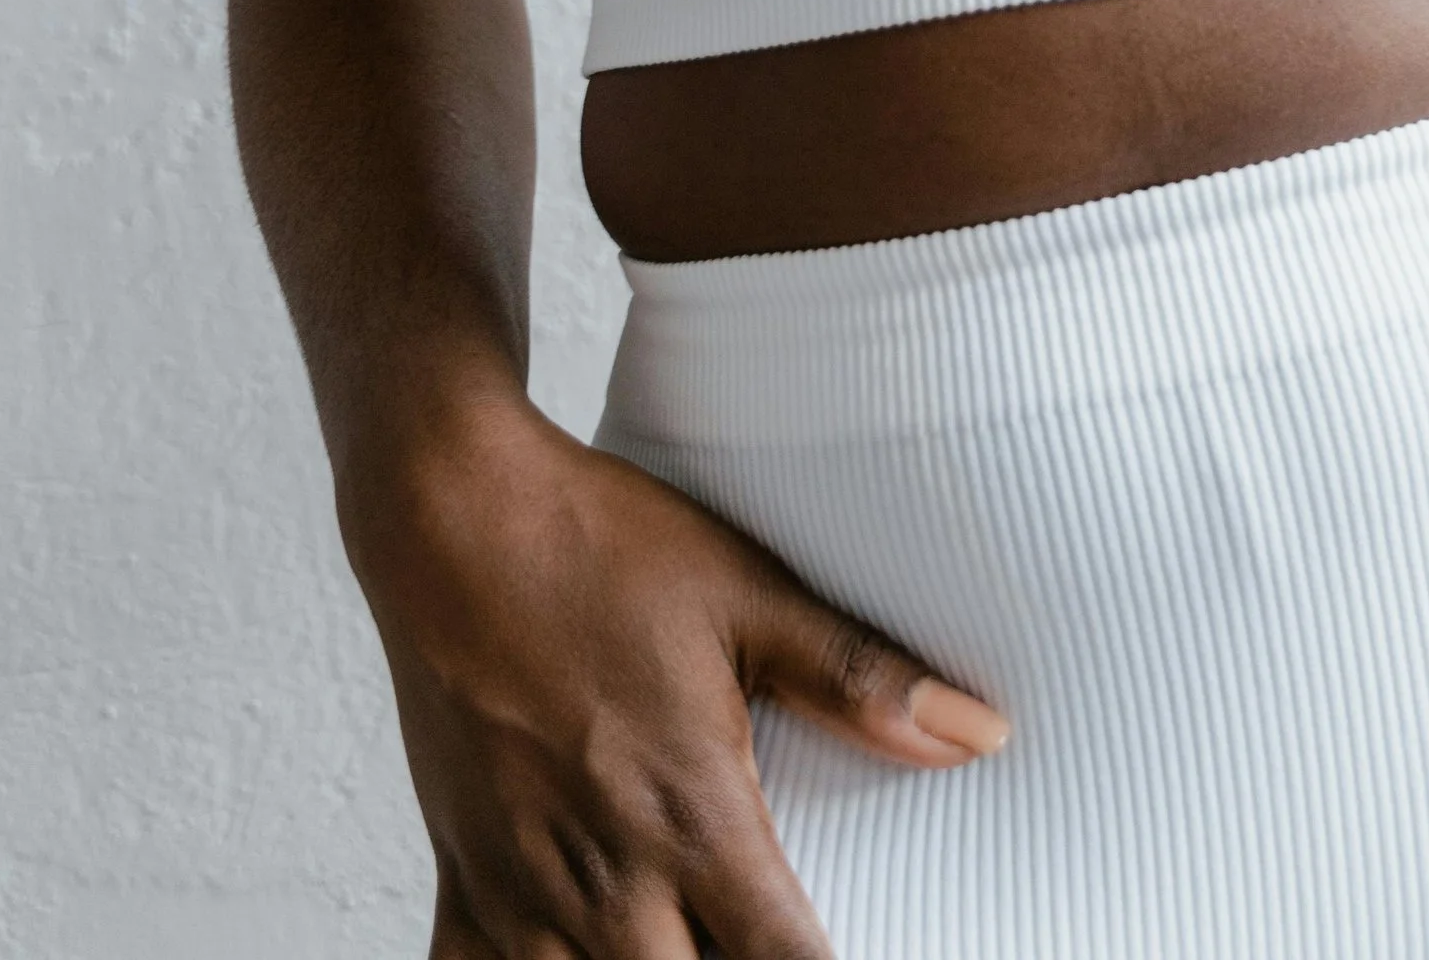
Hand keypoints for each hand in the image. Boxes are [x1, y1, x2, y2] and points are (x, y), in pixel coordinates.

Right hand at [342, 394, 1008, 957]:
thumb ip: (858, 677)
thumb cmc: (598, 545)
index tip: (869, 954)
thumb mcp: (746, 592)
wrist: (450, 513)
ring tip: (682, 948)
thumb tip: (979, 732)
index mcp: (689, 817)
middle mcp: (603, 879)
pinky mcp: (461, 873)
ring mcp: (522, 889)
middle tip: (762, 941)